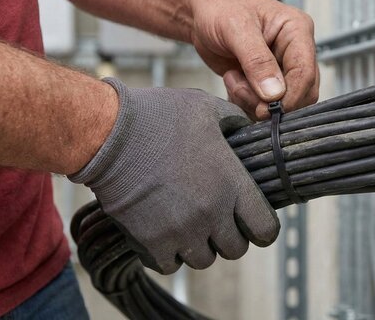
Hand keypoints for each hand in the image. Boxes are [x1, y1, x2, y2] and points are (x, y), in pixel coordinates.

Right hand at [69, 78, 278, 272]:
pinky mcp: (152, 241)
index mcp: (232, 183)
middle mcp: (212, 213)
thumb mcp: (206, 108)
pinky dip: (170, 255)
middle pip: (235, 249)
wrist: (109, 134)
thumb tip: (246, 129)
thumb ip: (234, 122)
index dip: (261, 228)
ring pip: (204, 260)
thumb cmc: (159, 116)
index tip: (251, 221)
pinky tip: (165, 234)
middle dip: (228, 237)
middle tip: (215, 220)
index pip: (266, 229)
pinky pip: (171, 266)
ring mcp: (182, 231)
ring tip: (187, 225)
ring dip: (199, 246)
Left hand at [187, 0, 318, 119]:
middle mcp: (294, 51)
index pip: (305, 73)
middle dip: (269, 101)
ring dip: (253, 100)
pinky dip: (246, 102)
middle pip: (301, 93)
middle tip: (240, 90)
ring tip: (232, 78)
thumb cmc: (219, 8)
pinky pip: (265, 106)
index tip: (266, 109)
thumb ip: (256, 61)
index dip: (290, 96)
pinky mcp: (267, 82)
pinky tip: (232, 81)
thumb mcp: (236, 29)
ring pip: (282, 104)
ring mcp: (282, 68)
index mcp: (297, 31)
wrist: (201, 13)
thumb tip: (275, 93)